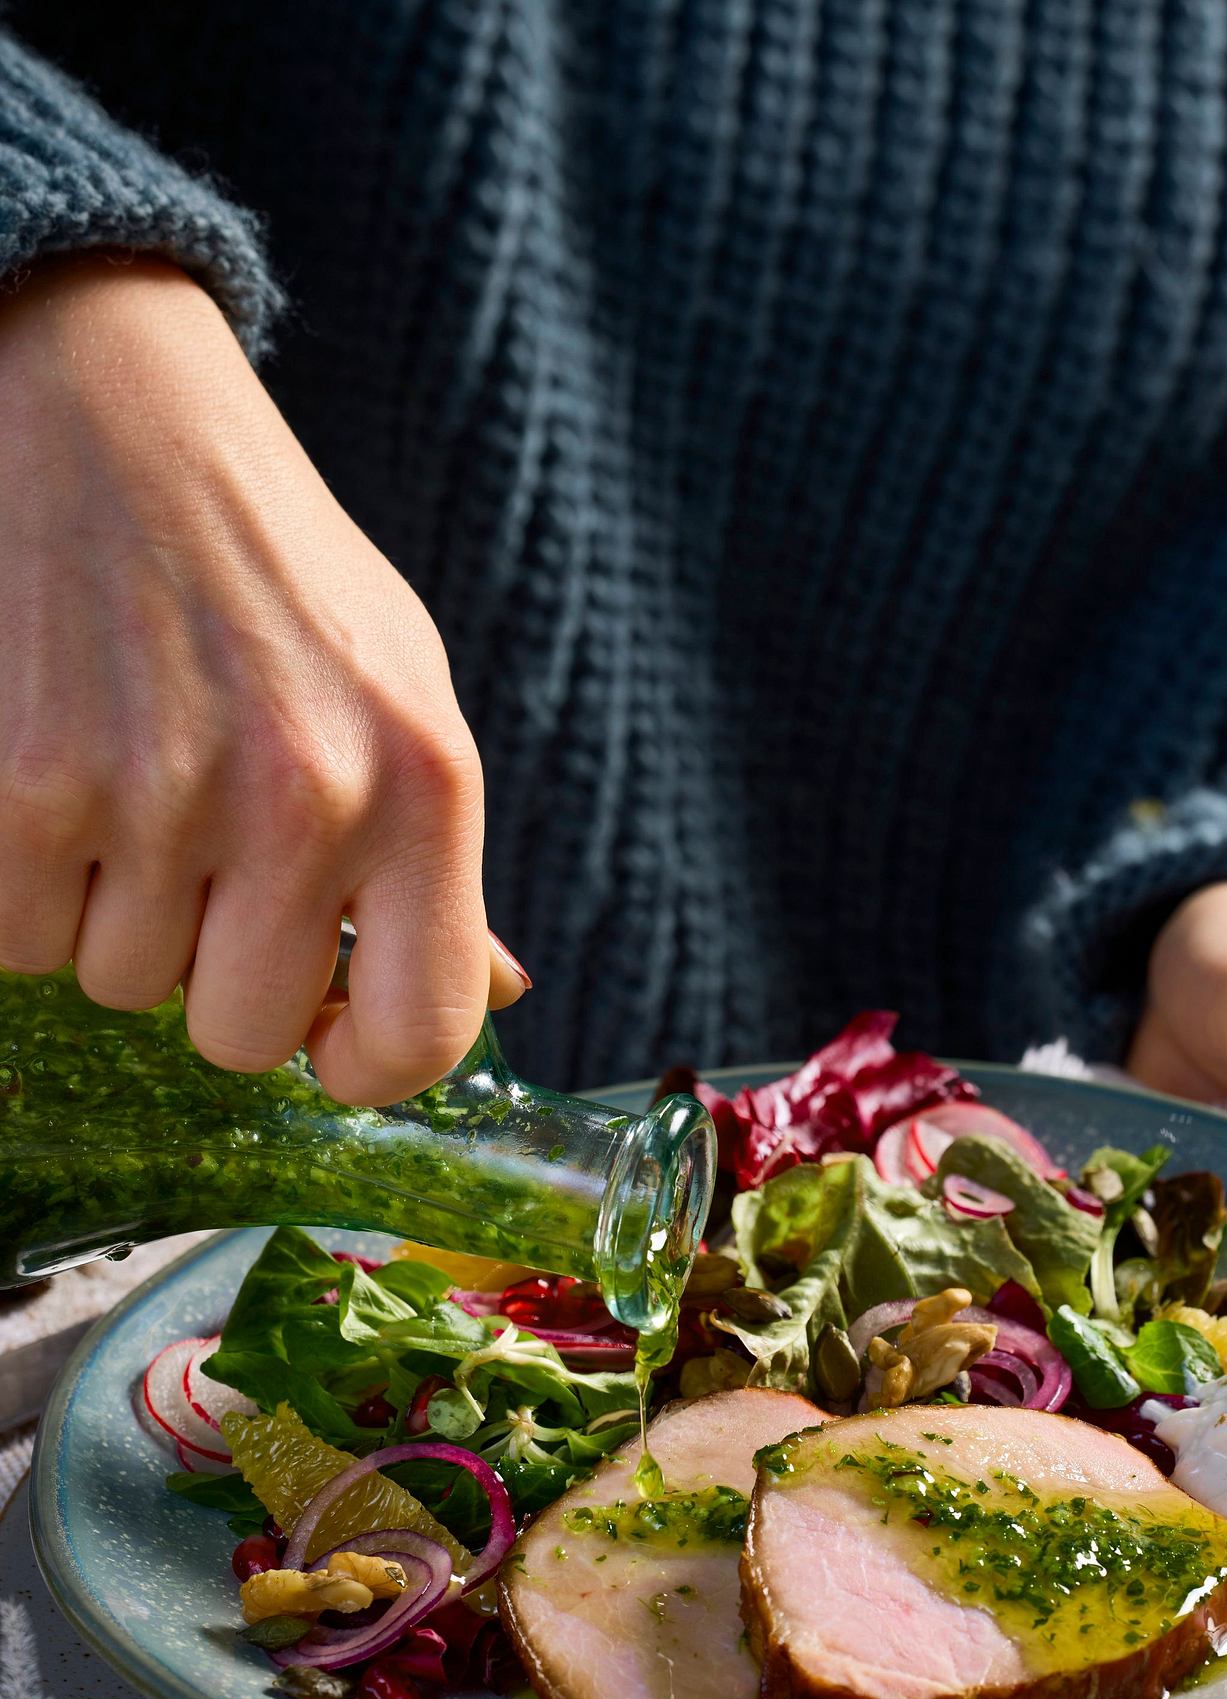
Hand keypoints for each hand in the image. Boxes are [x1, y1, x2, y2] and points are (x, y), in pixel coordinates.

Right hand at [0, 256, 526, 1103]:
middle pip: (239, 1034)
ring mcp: (165, 792)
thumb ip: (435, 858)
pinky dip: (28, 885)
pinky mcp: (31, 784)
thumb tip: (493, 996)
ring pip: (121, 984)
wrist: (119, 416)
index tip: (323, 1043)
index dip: (362, 1068)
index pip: (422, 1034)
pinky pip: (21, 938)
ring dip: (115, 912)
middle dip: (209, 976)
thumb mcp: (403, 694)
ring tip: (134, 784)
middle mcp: (308, 796)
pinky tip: (63, 780)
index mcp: (426, 783)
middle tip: (201, 868)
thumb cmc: (273, 576)